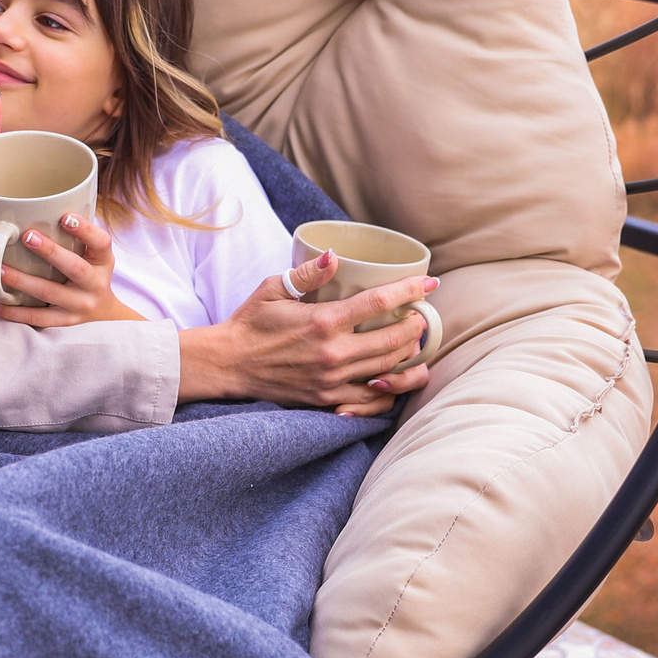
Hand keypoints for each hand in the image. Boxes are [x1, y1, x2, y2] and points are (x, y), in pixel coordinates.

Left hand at [0, 212, 144, 326]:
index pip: (101, 242)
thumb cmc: (91, 274)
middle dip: (50, 252)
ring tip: (0, 270)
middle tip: (27, 236)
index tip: (65, 217)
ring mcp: (79, 306)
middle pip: (74, 267)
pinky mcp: (64, 322)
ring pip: (50, 293)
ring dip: (23, 281)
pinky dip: (13, 311)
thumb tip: (38, 203)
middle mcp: (95, 284)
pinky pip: (37, 318)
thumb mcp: (95, 255)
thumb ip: (76, 235)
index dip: (85, 230)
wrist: (104, 318)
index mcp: (103, 262)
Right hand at [175, 253, 437, 415]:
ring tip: (414, 345)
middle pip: (394, 340)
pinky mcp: (327, 400)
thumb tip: (333, 256)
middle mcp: (334, 353)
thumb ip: (307, 274)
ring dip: (409, 357)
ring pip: (389, 370)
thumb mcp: (273, 289)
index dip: (410, 291)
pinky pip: (371, 401)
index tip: (428, 284)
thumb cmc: (250, 323)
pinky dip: (390, 390)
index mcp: (324, 321)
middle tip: (421, 315)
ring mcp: (333, 380)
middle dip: (416, 326)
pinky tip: (395, 377)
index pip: (380, 303)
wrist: (228, 364)